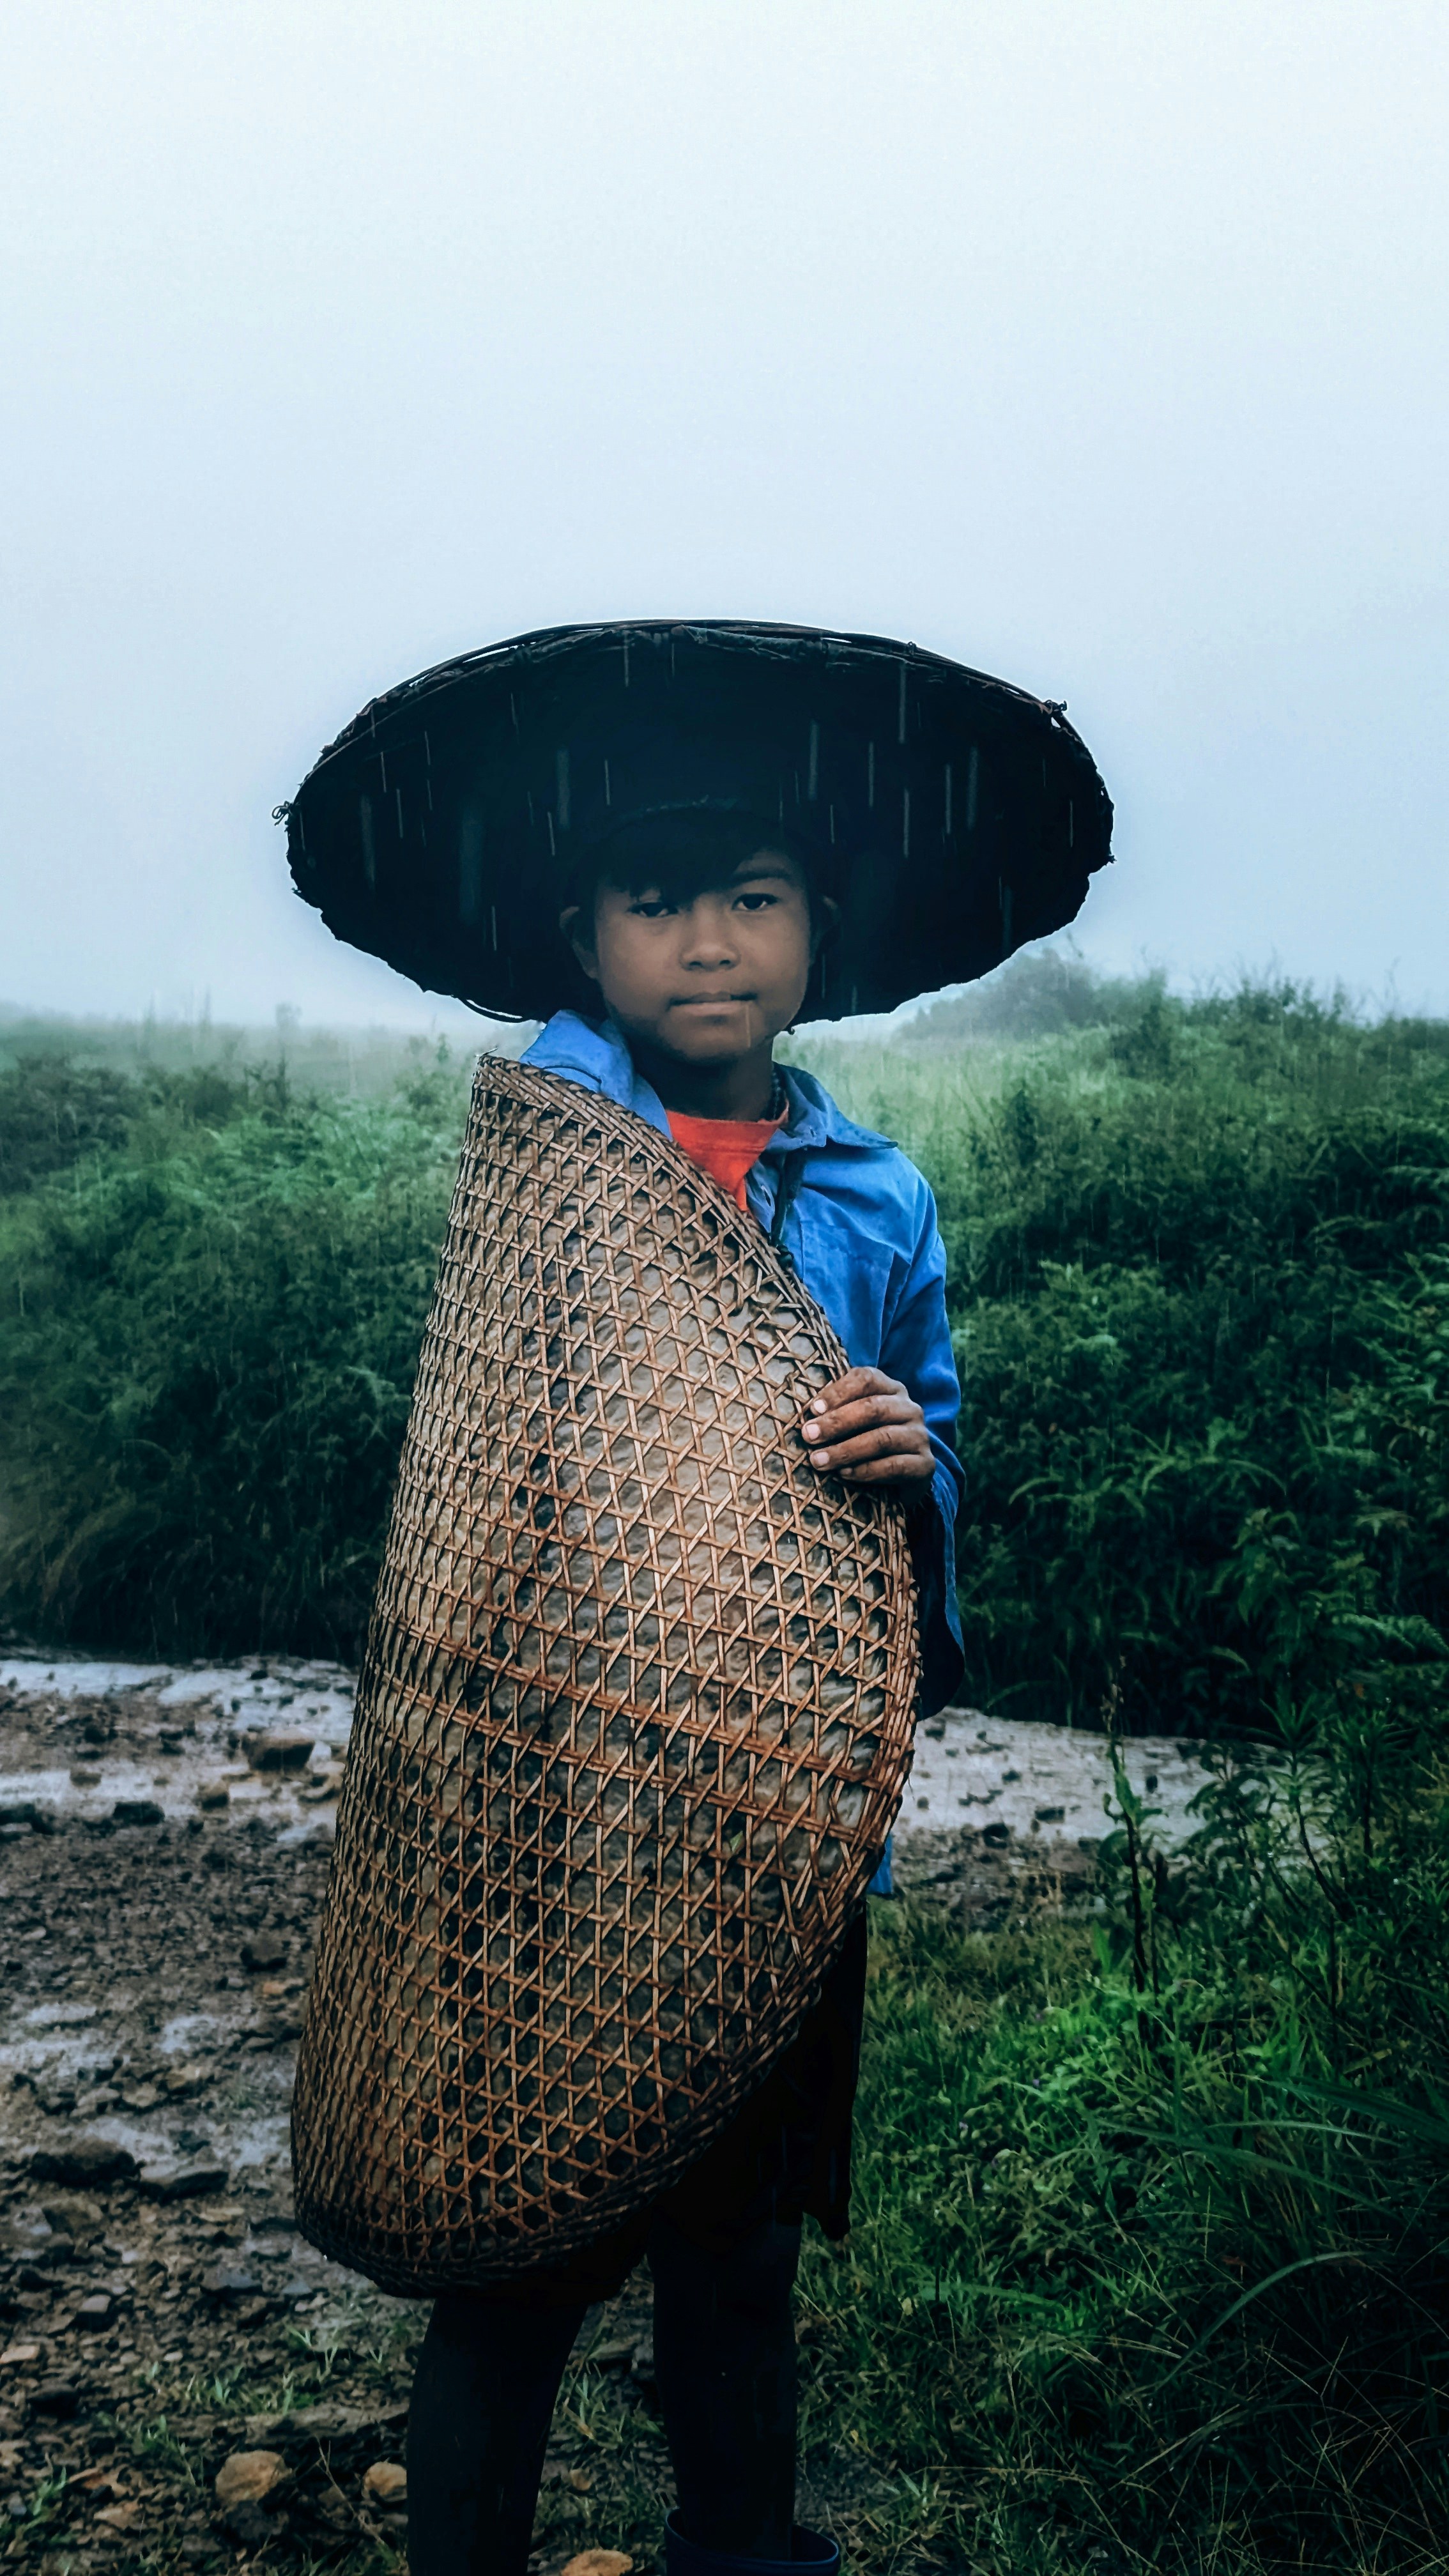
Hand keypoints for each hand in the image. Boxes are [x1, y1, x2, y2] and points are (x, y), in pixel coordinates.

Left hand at [800, 1366, 935, 1488]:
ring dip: (846, 1450)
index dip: (837, 1392)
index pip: (866, 1379)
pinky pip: (894, 1466)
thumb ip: (835, 1411)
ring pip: (882, 1438)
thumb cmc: (867, 1443)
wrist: (904, 1479)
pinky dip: (867, 1471)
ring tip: (819, 1461)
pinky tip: (844, 1475)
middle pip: (872, 1408)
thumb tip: (803, 1415)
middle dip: (836, 1422)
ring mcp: (919, 1436)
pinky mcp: (925, 1464)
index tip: (812, 1409)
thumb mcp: (853, 1422)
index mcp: (891, 1389)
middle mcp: (909, 1408)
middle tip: (808, 1436)